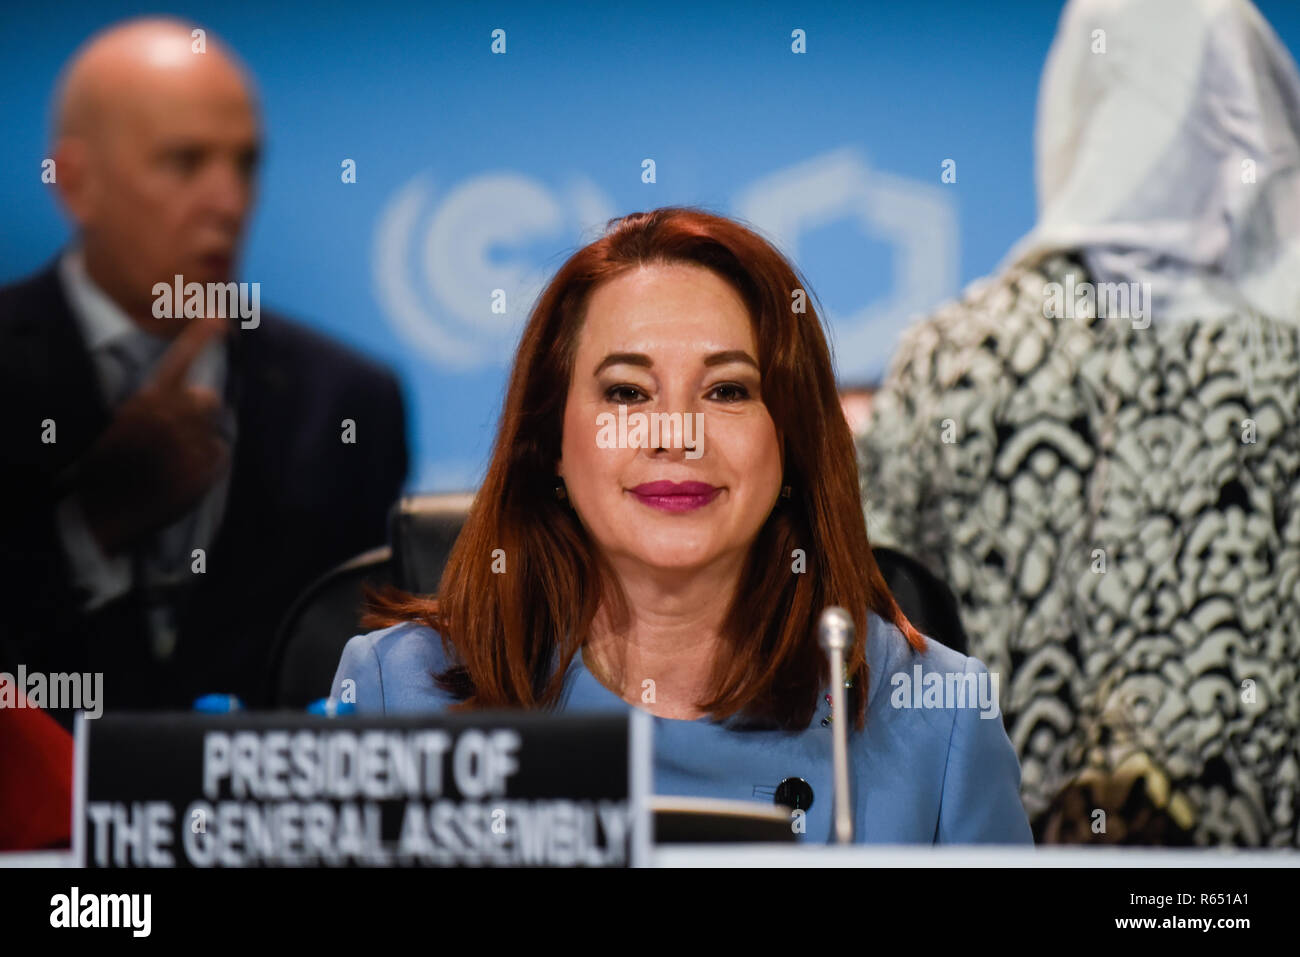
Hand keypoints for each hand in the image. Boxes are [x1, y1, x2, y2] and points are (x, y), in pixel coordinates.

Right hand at [73, 319, 231, 553]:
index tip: (219, 317)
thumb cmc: (104, 468)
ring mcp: (190, 447)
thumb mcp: (117, 425)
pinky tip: (180, 475)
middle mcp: (171, 421)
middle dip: (196, 410)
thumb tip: (196, 393)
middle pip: (207, 399)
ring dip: (198, 439)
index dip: (199, 338)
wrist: (100, 513)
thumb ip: (155, 405)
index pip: (178, 364)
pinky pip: (219, 454)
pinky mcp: (203, 473)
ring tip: (170, 459)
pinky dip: (206, 463)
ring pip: (211, 429)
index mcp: (145, 404)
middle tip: (173, 433)